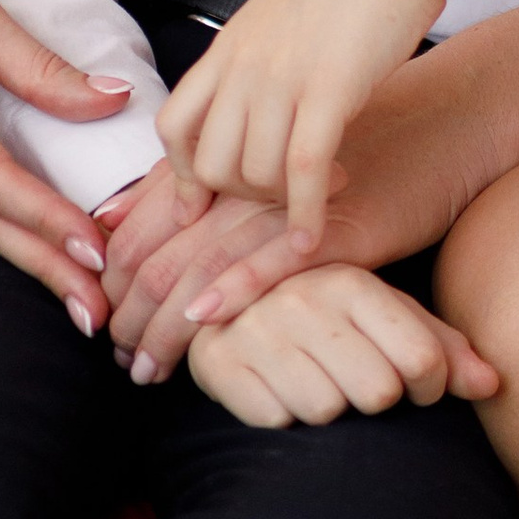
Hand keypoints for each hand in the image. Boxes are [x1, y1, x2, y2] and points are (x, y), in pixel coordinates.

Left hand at [100, 161, 317, 382]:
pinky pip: (273, 260)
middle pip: (164, 255)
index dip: (113, 285)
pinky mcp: (330, 226)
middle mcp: (243, 182)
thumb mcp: (238, 171)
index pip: (139, 231)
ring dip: (168, 327)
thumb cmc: (317, 165)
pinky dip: (233, 290)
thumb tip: (106, 220)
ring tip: (149, 369)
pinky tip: (204, 321)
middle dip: (132, 317)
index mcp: (214, 166)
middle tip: (121, 358)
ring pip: (205, 264)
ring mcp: (285, 203)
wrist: (413, 148)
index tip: (104, 322)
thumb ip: (172, 188)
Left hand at [159, 0, 518, 247]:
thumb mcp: (286, 9)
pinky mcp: (329, 90)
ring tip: (325, 190)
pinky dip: (304, 214)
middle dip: (240, 196)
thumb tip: (256, 92)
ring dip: (283, 203)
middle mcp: (246, 64)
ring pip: (254, 175)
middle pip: (210, 162)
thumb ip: (260, 53)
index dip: (182, 174)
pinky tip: (312, 235)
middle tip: (281, 195)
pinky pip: (302, 172)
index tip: (200, 205)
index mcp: (231, 43)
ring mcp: (284, 77)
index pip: (174, 124)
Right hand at [184, 264, 498, 429]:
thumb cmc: (333, 319)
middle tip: (356, 379)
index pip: (422, 361)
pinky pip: (276, 420)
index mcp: (354, 281)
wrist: (234, 301)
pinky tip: (275, 386)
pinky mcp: (219, 360)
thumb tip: (494, 385)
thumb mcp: (389, 318)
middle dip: (376, 400)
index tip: (417, 386)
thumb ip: (444, 348)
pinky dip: (281, 416)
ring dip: (328, 410)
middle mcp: (305, 297)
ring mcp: (259, 327)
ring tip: (314, 377)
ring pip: (326, 411)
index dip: (430, 389)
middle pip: (378, 394)